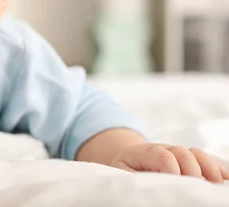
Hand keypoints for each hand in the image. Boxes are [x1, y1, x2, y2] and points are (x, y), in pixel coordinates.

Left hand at [110, 143, 228, 182]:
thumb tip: (144, 188)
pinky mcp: (190, 161)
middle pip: (182, 153)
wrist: (128, 161)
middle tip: (196, 186)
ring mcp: (179, 153)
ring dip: (209, 168)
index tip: (176, 181)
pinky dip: (218, 168)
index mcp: (144, 152)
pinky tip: (226, 178)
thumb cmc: (125, 171)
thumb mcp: (121, 173)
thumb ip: (132, 178)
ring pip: (196, 154)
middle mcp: (164, 149)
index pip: (161, 155)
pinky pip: (207, 160)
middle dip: (191, 169)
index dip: (171, 167)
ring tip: (216, 183)